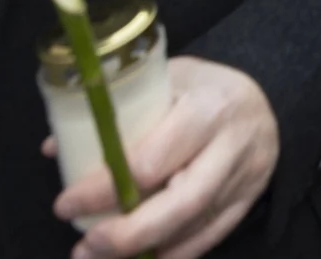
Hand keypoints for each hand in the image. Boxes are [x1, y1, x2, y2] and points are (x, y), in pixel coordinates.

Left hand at [53, 56, 278, 258]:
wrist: (265, 101)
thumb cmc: (203, 89)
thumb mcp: (163, 80)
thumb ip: (115, 113)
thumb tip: (55, 147)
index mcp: (206, 107)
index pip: (150, 160)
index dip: (103, 189)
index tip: (65, 204)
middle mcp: (231, 145)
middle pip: (180, 203)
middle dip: (128, 233)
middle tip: (85, 248)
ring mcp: (244, 177)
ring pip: (195, 226)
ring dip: (144, 250)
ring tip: (98, 258)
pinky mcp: (248, 200)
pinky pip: (211, 236)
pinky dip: (174, 254)